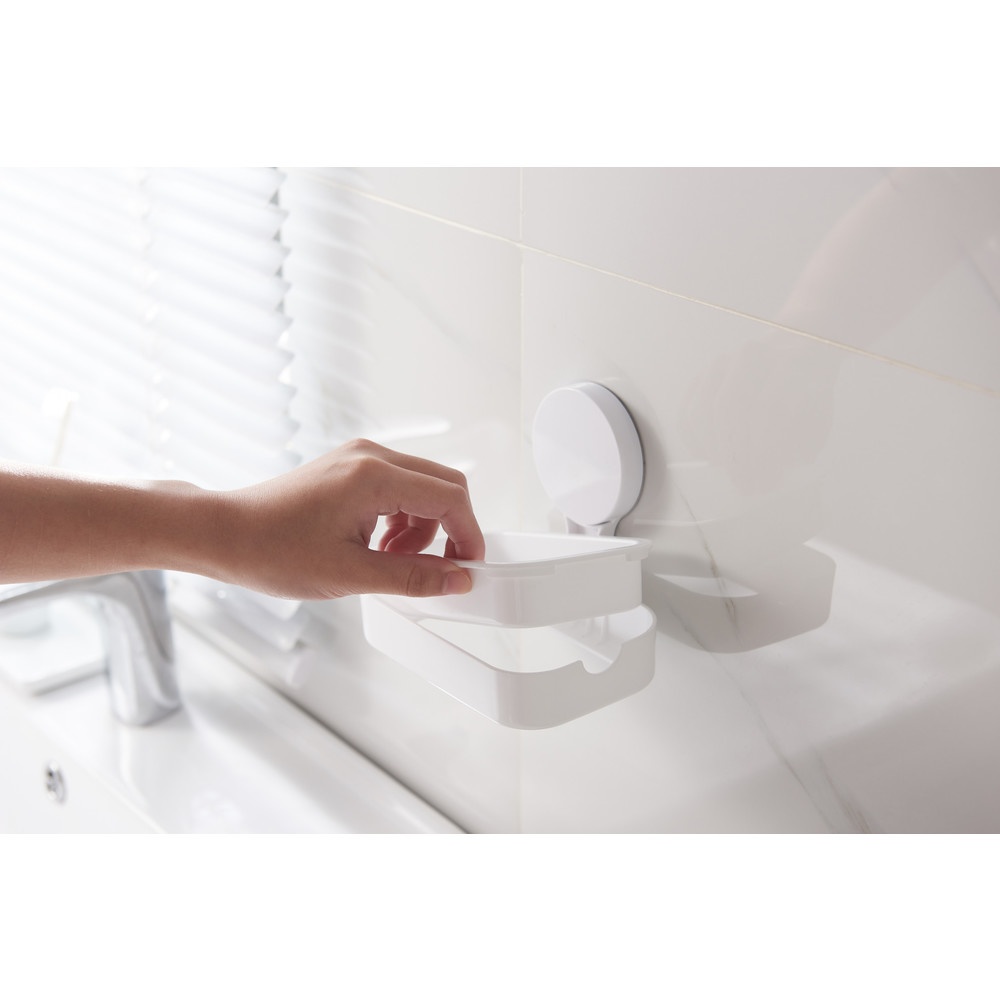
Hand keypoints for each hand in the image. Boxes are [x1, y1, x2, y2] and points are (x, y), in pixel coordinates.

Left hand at [217, 439, 484, 600]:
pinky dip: (402, 518)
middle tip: (438, 569)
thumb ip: (412, 577)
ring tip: (392, 560)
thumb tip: (457, 580)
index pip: (450, 497)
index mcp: (373, 476)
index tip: (468, 568)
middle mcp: (370, 456)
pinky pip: (398, 487)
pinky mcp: (350, 467)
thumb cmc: (272, 551)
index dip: (469, 535)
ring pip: (422, 487)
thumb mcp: (350, 575)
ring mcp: (359, 457)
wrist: (224, 534)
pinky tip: (378, 545)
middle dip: (449, 530)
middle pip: (443, 485)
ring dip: (423, 527)